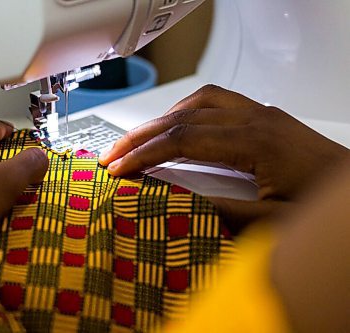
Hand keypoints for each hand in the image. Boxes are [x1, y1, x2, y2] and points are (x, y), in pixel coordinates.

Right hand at [99, 85, 348, 227]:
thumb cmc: (328, 209)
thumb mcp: (274, 226)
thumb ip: (222, 214)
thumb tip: (174, 205)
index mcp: (256, 142)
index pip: (182, 140)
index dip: (144, 154)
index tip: (119, 168)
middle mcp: (257, 119)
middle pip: (182, 115)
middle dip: (141, 134)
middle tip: (114, 152)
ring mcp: (262, 115)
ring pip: (198, 102)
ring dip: (163, 118)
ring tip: (139, 139)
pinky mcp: (266, 119)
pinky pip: (216, 103)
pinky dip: (187, 114)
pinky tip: (180, 129)